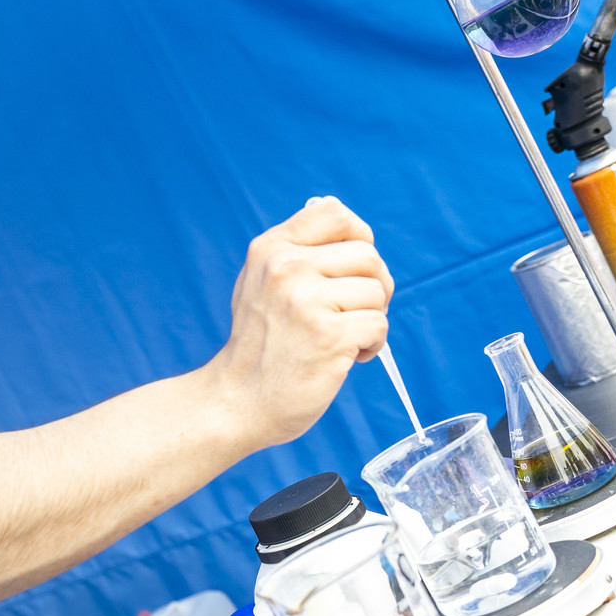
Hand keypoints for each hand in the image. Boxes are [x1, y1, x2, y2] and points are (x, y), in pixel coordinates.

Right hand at [210, 198, 393, 448]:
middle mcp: (286, 268)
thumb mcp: (260, 284)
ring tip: (342, 339)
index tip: (352, 268)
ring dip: (371, 319)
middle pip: (368, 256)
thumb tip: (353, 231)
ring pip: (377, 292)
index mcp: (270, 249)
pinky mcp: (328, 335)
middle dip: (374, 287)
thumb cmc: (258, 347)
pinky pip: (379, 325)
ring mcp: (306, 301)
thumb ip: (296, 253)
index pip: (335, 213)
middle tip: (352, 313)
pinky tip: (346, 357)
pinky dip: (372, 345)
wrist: (237, 402)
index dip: (358, 237)